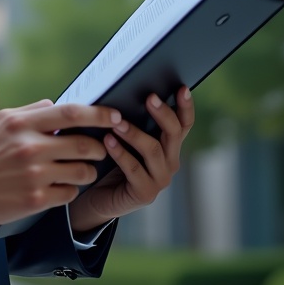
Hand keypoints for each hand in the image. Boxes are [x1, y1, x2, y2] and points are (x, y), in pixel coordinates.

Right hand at [0, 101, 122, 226]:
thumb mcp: (2, 122)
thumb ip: (32, 111)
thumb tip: (57, 106)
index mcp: (22, 124)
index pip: (71, 113)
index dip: (98, 114)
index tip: (115, 116)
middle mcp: (30, 148)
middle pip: (84, 144)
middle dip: (98, 147)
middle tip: (98, 149)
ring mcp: (34, 175)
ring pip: (82, 171)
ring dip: (88, 170)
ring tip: (80, 169)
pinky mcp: (36, 200)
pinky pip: (70, 193)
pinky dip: (71, 189)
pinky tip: (60, 186)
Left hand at [68, 86, 194, 233]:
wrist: (98, 196)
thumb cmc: (109, 160)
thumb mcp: (122, 138)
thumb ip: (128, 120)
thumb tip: (123, 92)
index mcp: (168, 146)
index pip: (183, 124)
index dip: (185, 107)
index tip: (182, 88)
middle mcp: (170, 162)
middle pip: (173, 134)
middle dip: (162, 114)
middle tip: (149, 97)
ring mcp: (160, 179)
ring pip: (153, 150)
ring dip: (134, 133)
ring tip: (117, 121)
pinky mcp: (145, 193)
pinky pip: (134, 169)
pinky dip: (120, 153)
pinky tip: (108, 140)